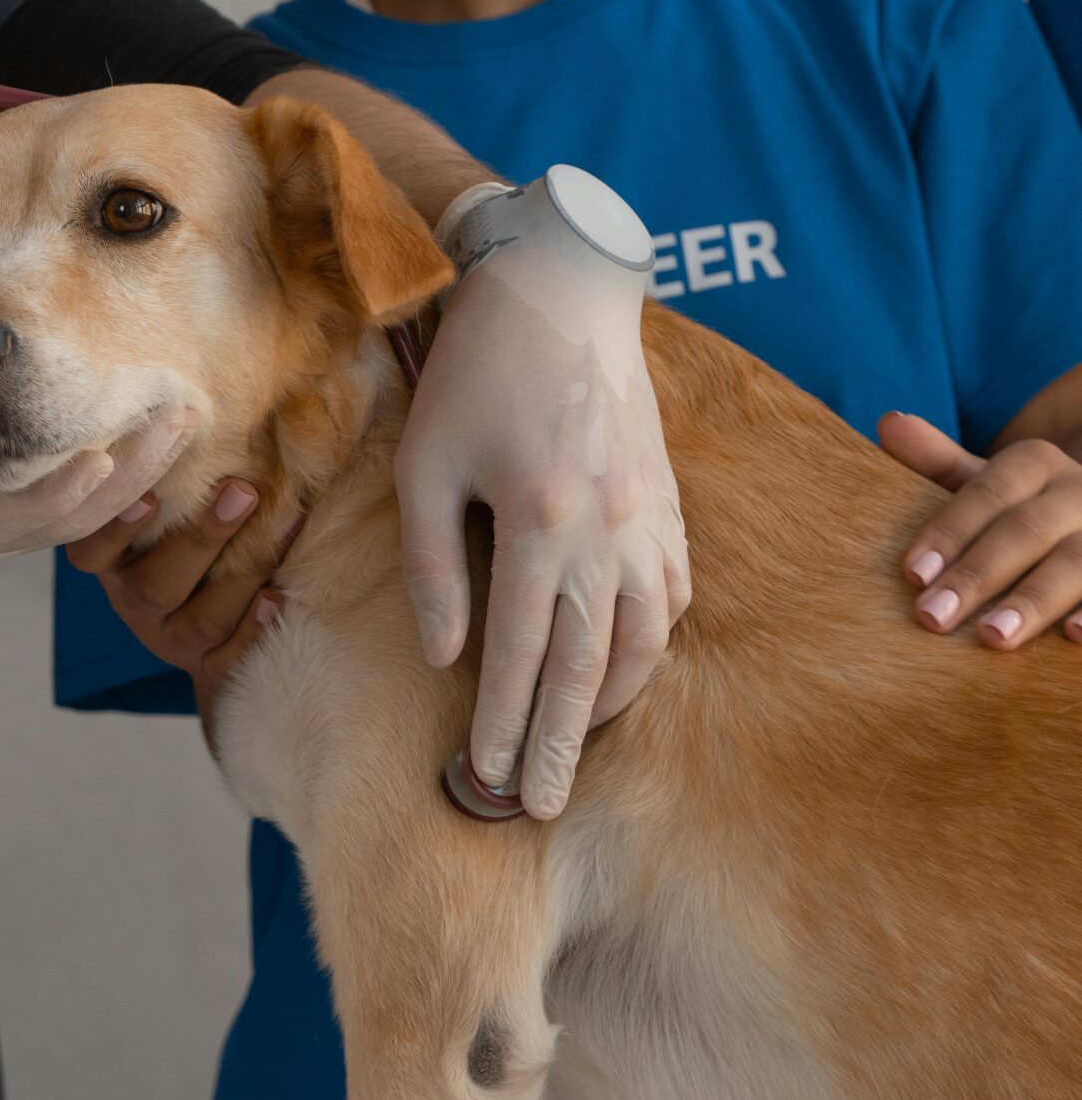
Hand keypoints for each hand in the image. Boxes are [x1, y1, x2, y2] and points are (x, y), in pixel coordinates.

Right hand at [0, 408, 192, 635]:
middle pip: (57, 523)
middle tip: (185, 420)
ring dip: (125, 478)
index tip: (116, 449)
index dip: (63, 492)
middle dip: (125, 478)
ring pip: (63, 520)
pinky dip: (95, 482)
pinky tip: (135, 443)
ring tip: (178, 424)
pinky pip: (48, 512)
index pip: (7, 519)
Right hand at [66, 479, 293, 737]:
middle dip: (201, 537)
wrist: (212, 623)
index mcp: (111, 563)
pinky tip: (277, 596)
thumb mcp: (169, 501)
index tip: (145, 494)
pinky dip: (255, 627)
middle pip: (156, 584)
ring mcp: (173, 640)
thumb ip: (175, 468)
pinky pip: (231, 656)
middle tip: (241, 490)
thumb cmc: (188, 533)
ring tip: (281, 525)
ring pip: (200, 620)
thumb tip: (201, 398)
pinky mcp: (211, 667)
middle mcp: (135, 603)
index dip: (115, 527)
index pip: (92, 550)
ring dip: (241, 571)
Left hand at [395, 244, 688, 819]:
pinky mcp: (668, 504)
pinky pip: (673, 597)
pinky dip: (650, 647)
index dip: (504, 727)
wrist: (562, 291)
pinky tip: (624, 672)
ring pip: (643, 641)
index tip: (486, 781)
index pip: (522, 655)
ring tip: (578, 749)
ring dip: (610, 706)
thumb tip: (444, 658)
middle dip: (561, 746)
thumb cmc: (475, 374)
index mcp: (541, 522)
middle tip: (540, 808)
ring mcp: (649, 520)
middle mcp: (607, 531)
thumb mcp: (425, 464)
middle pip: (588, 669)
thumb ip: (434, 566)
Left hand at [880, 413, 1081, 647]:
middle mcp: (1077, 491)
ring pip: (1076, 562)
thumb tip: (890, 423)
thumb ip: (939, 462)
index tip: (913, 574)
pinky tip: (1072, 638)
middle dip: (977, 575)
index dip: (950, 532)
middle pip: (1026, 531)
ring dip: (1034, 600)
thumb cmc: (1022, 513)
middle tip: (932, 618)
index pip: (987, 493)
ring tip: (993, 638)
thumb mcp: (985, 485)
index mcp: (1036, 464)